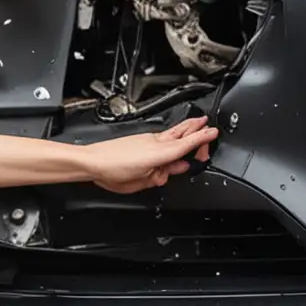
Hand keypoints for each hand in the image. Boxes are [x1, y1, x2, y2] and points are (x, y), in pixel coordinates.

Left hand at [81, 116, 218, 194]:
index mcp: (159, 153)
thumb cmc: (112, 171)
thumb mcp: (142, 181)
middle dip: (196, 129)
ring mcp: (146, 139)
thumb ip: (161, 175)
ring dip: (185, 130)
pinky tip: (172, 139)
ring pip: (171, 134)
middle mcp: (154, 142)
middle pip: (181, 133)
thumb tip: (173, 169)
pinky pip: (160, 137)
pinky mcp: (138, 139)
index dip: (202, 138)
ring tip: (197, 124)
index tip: (214, 132)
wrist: (91, 161)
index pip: (187, 144)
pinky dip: (169, 137)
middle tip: (207, 127)